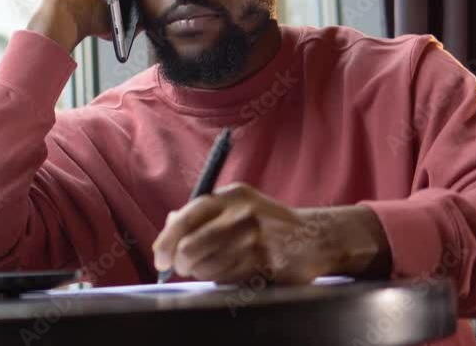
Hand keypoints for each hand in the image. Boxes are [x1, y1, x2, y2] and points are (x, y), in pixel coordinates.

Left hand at [152, 183, 389, 284]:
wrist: (315, 236)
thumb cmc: (266, 222)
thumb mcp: (237, 206)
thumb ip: (203, 213)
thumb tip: (168, 225)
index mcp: (231, 195)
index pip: (187, 216)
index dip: (167, 240)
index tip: (160, 258)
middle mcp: (243, 214)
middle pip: (192, 246)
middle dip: (181, 263)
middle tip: (183, 267)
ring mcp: (256, 239)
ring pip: (207, 267)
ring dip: (203, 273)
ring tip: (213, 267)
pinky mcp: (267, 263)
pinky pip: (228, 279)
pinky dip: (222, 280)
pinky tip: (233, 271)